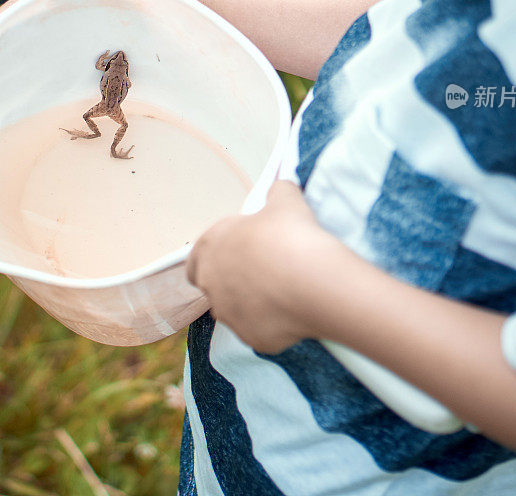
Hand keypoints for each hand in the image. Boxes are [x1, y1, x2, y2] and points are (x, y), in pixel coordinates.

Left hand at [186, 180, 345, 353]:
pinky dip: (273, 322)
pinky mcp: (251, 338)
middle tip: (265, 270)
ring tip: (285, 289)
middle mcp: (210, 284)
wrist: (312, 280)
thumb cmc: (290, 234)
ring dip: (253, 302)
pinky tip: (294, 308)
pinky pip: (260, 329)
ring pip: (235, 310)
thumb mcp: (285, 199)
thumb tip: (280, 186)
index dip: (217, 255)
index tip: (241, 250)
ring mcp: (229, 315)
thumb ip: (277, 191)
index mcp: (209, 247)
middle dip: (235, 280)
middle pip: (214, 285)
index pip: (195, 259)